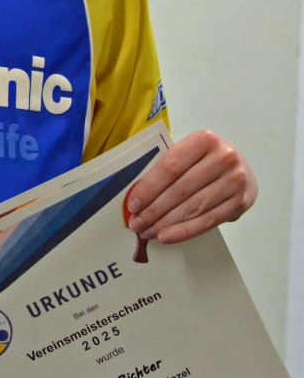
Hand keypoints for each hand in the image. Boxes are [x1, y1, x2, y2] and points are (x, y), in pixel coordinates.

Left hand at [126, 130, 256, 244]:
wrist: (244, 169)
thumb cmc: (206, 160)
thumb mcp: (189, 153)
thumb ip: (167, 169)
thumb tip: (138, 197)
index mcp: (205, 140)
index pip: (170, 167)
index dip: (149, 188)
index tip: (133, 205)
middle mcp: (224, 158)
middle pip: (180, 189)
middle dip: (154, 210)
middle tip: (136, 224)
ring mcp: (235, 181)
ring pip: (192, 208)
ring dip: (166, 223)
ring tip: (147, 232)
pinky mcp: (240, 203)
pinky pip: (207, 222)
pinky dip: (184, 232)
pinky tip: (166, 236)